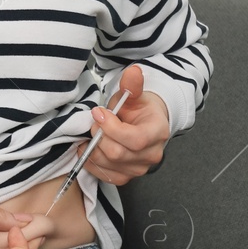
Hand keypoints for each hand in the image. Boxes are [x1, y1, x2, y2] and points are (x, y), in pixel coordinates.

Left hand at [77, 64, 170, 185]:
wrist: (143, 124)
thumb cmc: (138, 109)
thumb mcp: (134, 95)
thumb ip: (132, 85)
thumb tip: (133, 71)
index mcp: (158, 132)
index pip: (135, 139)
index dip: (112, 128)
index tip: (98, 113)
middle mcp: (152, 154)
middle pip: (118, 153)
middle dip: (100, 136)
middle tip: (94, 123)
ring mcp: (139, 169)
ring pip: (109, 164)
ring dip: (93, 149)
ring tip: (91, 134)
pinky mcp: (126, 177)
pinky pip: (105, 175)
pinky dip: (92, 162)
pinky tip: (89, 148)